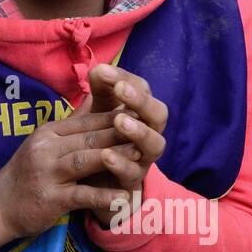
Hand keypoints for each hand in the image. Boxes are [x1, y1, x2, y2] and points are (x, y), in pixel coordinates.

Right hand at [0, 102, 139, 240]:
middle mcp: (47, 148)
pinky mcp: (50, 198)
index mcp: (50, 132)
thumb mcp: (48, 143)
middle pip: (90, 137)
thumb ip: (74, 124)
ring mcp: (47, 173)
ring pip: (85, 160)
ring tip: (140, 156)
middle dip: (121, 132)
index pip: (88, 119)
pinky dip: (103, 196)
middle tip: (149, 129)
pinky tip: (123, 197)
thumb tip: (98, 98)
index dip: (116, 115)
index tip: (143, 113)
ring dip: (115, 157)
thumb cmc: (29, 173)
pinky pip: (81, 195)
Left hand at [85, 64, 167, 227]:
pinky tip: (106, 155)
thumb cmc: (99, 140)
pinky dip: (121, 164)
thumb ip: (100, 91)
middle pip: (158, 114)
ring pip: (155, 144)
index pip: (143, 90)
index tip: (102, 72)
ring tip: (120, 122)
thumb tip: (98, 68)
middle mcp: (149, 134)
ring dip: (139, 132)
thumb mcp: (97, 112)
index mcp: (141, 113)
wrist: (93, 184)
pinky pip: (134, 173)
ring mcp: (144, 159)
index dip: (126, 79)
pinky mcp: (132, 182)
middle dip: (142, 101)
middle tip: (122, 90)